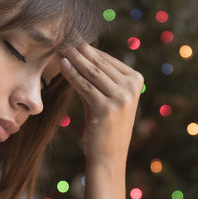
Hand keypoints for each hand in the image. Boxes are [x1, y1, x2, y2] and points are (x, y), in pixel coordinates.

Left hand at [60, 43, 143, 166]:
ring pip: (92, 72)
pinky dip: (72, 75)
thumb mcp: (107, 98)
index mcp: (136, 81)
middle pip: (100, 64)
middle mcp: (131, 87)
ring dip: (74, 59)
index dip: (89, 50)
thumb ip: (98, 78)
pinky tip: (63, 66)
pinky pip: (84, 86)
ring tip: (61, 50)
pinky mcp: (107, 108)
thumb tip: (79, 54)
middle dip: (80, 51)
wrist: (109, 157)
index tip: (73, 41)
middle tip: (64, 41)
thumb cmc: (105, 127)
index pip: (108, 60)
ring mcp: (121, 98)